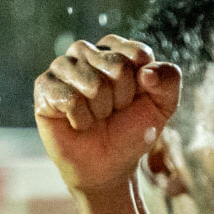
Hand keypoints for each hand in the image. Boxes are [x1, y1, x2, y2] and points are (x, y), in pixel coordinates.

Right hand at [33, 34, 179, 195]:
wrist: (108, 165)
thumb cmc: (132, 130)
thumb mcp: (162, 106)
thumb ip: (169, 79)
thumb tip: (146, 71)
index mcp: (115, 49)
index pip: (138, 54)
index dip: (143, 85)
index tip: (136, 98)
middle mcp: (86, 51)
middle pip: (117, 66)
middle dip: (122, 99)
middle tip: (113, 111)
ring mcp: (62, 66)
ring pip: (93, 84)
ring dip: (101, 110)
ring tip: (96, 116)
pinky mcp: (44, 86)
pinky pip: (70, 99)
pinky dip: (82, 119)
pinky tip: (78, 123)